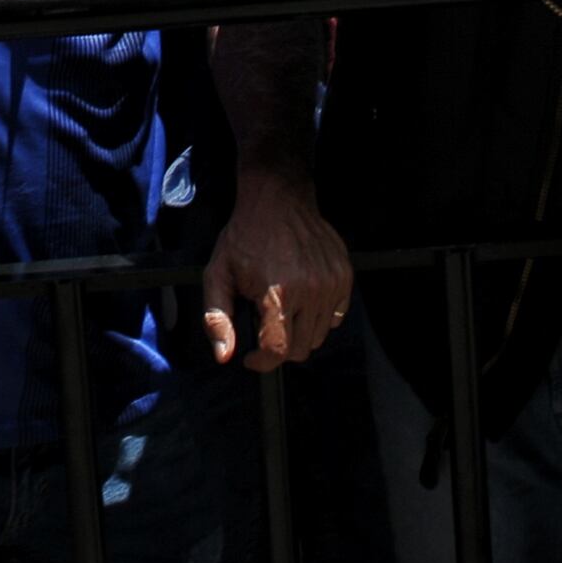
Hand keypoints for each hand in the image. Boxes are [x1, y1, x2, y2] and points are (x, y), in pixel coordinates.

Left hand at [197, 168, 353, 370]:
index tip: (252, 358)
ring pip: (319, 336)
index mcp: (277, 293)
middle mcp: (310, 290)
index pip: (277, 351)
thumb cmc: (244, 236)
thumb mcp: (218, 274)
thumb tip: (224, 356)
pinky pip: (336, 317)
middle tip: (265, 325)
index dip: (262, 363)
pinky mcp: (344, 276)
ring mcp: (331, 283)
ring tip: (283, 307)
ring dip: (300, 332)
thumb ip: (217, 319)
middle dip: (279, 347)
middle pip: (300, 349)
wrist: (277, 199)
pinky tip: (302, 297)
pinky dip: (319, 316)